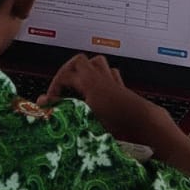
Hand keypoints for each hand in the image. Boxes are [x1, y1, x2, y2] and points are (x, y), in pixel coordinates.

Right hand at [43, 54, 167, 142]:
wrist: (147, 128)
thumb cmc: (119, 125)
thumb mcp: (85, 119)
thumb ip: (63, 109)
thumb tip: (42, 102)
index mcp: (91, 82)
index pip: (65, 75)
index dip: (53, 87)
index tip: (50, 102)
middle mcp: (102, 78)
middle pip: (80, 61)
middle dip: (67, 73)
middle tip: (61, 90)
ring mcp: (114, 82)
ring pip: (98, 63)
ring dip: (86, 71)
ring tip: (77, 87)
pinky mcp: (122, 91)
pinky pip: (111, 75)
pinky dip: (102, 78)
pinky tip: (98, 93)